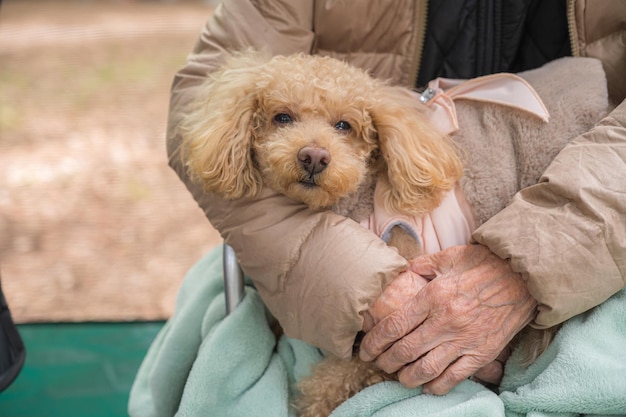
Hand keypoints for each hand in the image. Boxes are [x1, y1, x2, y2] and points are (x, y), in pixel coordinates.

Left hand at [359, 244, 536, 394]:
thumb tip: (400, 271)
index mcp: (433, 296)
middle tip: (377, 364)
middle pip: (405, 351)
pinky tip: (426, 386)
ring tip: (398, 376)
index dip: (374, 342)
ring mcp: (464, 340)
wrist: (524, 276)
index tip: (365, 349)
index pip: (394, 326)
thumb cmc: (484, 264)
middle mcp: (446, 321)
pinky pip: (453, 377)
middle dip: (385, 362)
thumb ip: (420, 265)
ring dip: (406, 377)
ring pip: (425, 369)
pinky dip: (436, 386)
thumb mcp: (448, 257)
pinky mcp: (482, 354)